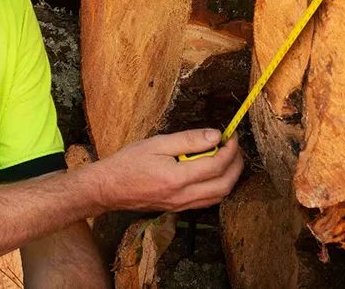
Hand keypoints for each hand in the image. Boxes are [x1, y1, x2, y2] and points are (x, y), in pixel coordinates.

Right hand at [90, 129, 243, 211]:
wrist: (108, 188)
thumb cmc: (128, 163)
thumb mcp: (157, 143)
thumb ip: (188, 140)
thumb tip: (215, 136)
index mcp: (177, 178)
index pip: (217, 164)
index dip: (230, 148)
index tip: (230, 134)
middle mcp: (183, 196)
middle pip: (225, 184)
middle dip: (236, 164)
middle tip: (234, 146)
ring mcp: (181, 206)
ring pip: (219, 196)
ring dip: (230, 177)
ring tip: (227, 157)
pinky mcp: (178, 209)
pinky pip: (207, 201)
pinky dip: (218, 187)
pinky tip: (213, 172)